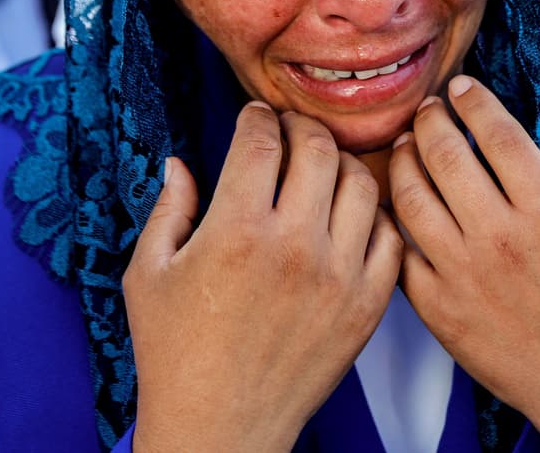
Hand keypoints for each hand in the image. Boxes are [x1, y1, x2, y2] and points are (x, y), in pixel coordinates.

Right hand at [124, 104, 402, 452]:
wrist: (220, 428)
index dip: (257, 118)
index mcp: (235, 230)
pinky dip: (375, 217)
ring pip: (362, 183)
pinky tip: (352, 216)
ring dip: (342, 164)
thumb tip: (179, 163)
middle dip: (302, 127)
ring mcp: (338, 276)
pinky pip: (390, 237)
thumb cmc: (174, 354)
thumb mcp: (149, 274)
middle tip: (291, 133)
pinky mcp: (366, 306)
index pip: (261, 140)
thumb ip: (167, 209)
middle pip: (318, 149)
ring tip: (324, 168)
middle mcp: (293, 245)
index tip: (255, 118)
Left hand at [390, 77, 539, 451]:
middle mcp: (501, 238)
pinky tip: (395, 204)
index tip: (460, 87)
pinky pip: (401, 253)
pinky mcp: (440, 310)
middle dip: (428, 121)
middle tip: (425, 110)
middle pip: (445, 156)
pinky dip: (392, 222)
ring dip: (401, 162)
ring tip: (404, 147)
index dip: (473, 102)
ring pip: (411, 198)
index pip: (498, 135)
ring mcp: (464, 275)